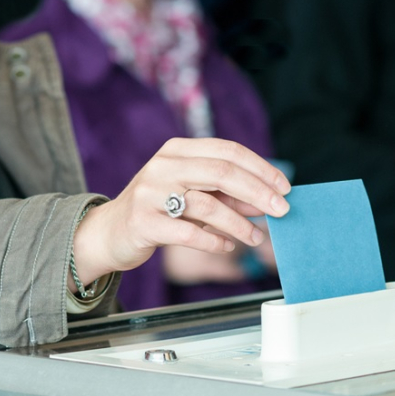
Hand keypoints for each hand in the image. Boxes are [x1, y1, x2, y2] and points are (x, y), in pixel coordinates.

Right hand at [69, 138, 290, 290]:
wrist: (109, 232)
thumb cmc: (160, 210)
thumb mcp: (195, 196)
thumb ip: (229, 196)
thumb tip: (269, 202)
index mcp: (178, 150)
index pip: (228, 151)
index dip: (261, 168)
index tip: (285, 187)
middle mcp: (164, 165)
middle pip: (222, 173)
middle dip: (258, 192)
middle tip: (282, 211)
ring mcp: (150, 193)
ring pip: (208, 205)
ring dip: (239, 223)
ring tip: (256, 237)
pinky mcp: (143, 222)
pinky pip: (189, 233)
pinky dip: (214, 240)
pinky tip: (228, 246)